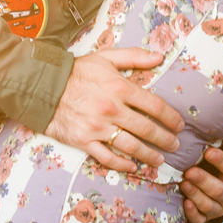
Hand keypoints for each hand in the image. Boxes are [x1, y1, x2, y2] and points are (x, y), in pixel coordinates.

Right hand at [44, 48, 184, 172]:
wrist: (44, 86)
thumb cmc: (76, 71)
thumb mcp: (105, 57)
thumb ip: (134, 57)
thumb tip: (160, 56)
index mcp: (119, 87)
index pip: (154, 106)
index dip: (170, 117)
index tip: (179, 125)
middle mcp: (112, 109)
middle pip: (147, 129)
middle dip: (165, 139)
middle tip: (175, 146)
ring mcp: (98, 127)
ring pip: (131, 146)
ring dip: (149, 155)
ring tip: (160, 159)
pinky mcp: (84, 141)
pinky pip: (107, 157)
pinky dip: (122, 164)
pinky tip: (133, 167)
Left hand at [180, 136, 222, 222]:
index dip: (221, 160)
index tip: (208, 152)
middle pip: (219, 190)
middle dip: (203, 180)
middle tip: (189, 171)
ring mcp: (219, 208)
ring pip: (208, 205)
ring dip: (195, 194)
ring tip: (183, 183)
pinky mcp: (206, 217)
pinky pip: (199, 219)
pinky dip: (192, 212)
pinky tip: (185, 202)